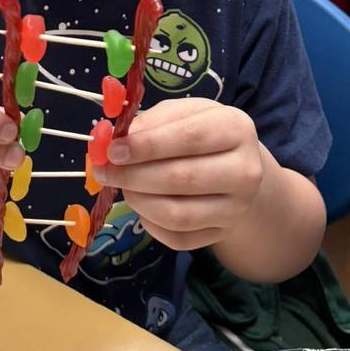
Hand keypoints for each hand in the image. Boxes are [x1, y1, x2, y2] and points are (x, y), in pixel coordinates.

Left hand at [91, 99, 263, 249]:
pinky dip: (150, 224)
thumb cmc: (201, 132)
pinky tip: (141, 205)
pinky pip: (178, 238)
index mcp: (235, 128)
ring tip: (121, 186)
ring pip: (178, 215)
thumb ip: (152, 121)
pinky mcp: (222, 233)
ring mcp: (236, 208)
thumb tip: (119, 141)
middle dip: (133, 176)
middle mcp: (245, 171)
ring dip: (138, 201)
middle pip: (182, 179)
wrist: (236, 166)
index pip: (189, 138)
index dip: (146, 146)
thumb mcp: (182, 112)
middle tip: (104, 171)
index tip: (112, 151)